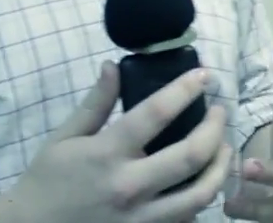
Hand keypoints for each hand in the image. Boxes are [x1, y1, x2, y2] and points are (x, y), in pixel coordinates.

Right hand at [3, 62, 232, 222]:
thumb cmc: (47, 181)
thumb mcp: (65, 137)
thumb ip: (95, 103)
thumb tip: (113, 66)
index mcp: (107, 154)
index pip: (156, 114)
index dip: (185, 89)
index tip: (204, 74)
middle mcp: (129, 186)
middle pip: (192, 155)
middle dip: (215, 128)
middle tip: (220, 112)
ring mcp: (141, 217)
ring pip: (200, 194)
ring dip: (220, 167)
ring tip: (224, 148)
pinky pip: (187, 219)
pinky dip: (202, 200)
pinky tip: (205, 182)